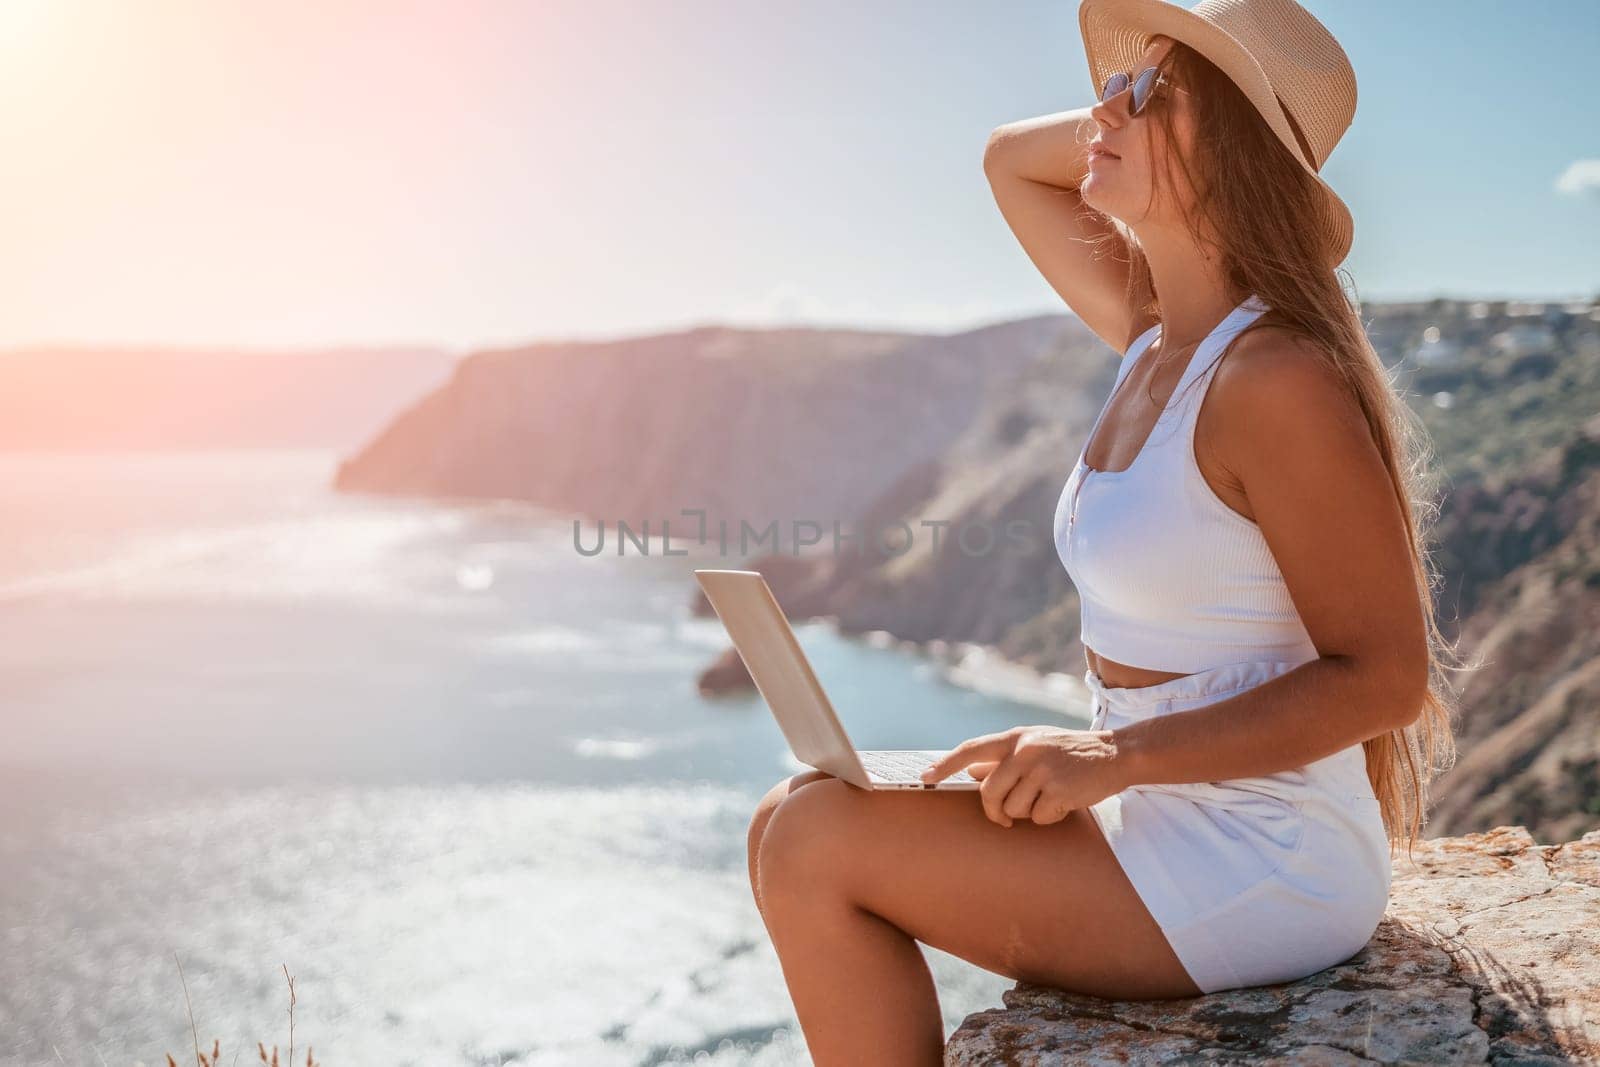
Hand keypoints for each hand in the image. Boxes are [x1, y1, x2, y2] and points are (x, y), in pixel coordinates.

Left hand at [920, 725, 1128, 826]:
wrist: (1113, 754)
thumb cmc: (1067, 752)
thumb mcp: (1033, 745)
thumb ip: (1002, 758)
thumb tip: (970, 772)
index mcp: (1015, 737)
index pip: (970, 750)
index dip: (946, 765)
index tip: (925, 776)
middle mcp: (1025, 751)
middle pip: (988, 793)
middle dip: (995, 810)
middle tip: (1006, 817)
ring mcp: (1042, 770)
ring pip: (1014, 809)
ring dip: (1028, 812)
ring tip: (1047, 796)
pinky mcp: (1059, 790)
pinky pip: (1039, 817)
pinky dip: (1049, 817)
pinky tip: (1062, 802)